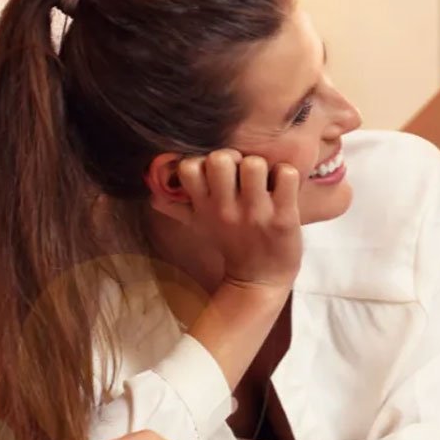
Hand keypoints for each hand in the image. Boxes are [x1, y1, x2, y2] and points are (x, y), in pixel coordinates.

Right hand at [157, 149, 301, 289]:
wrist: (259, 281)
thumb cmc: (231, 244)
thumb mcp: (200, 226)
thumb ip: (177, 207)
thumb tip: (153, 195)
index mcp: (205, 206)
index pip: (189, 167)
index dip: (203, 162)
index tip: (216, 175)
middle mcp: (227, 208)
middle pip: (220, 159)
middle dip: (233, 158)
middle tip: (242, 175)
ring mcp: (256, 211)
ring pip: (254, 164)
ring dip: (262, 167)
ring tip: (264, 182)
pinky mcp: (284, 215)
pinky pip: (286, 175)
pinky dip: (286, 176)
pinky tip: (283, 188)